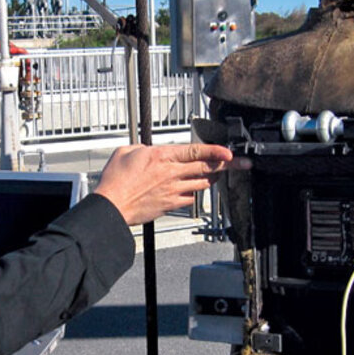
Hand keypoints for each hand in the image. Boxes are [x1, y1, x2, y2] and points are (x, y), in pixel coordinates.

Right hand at [93, 143, 249, 225]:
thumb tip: (150, 149)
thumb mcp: (126, 151)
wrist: (111, 206)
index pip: (196, 151)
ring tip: (219, 174)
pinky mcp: (171, 205)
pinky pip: (190, 198)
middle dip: (228, 165)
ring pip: (203, 184)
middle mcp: (171, 173)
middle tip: (242, 163)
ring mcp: (173, 190)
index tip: (229, 152)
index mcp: (162, 156)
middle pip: (207, 168)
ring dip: (213, 178)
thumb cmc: (115, 181)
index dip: (216, 151)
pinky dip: (194, 192)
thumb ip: (143, 148)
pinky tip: (192, 189)